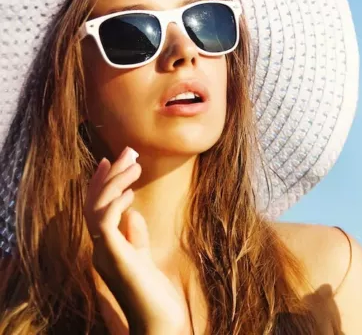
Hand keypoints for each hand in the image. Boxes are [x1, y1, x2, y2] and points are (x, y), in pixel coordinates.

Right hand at [84, 147, 188, 334]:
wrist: (160, 323)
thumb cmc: (155, 296)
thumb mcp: (145, 260)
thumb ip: (136, 238)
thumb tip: (132, 213)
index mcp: (107, 248)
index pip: (97, 209)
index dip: (102, 184)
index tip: (112, 161)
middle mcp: (100, 249)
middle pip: (94, 203)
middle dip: (109, 175)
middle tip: (127, 151)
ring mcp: (104, 254)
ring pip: (96, 208)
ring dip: (114, 182)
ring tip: (134, 164)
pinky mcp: (114, 257)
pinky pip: (104, 223)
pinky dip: (114, 203)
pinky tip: (130, 192)